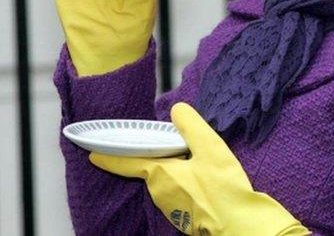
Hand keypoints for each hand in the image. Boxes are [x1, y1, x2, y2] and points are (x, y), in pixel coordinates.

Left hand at [90, 103, 309, 235]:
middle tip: (170, 143)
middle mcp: (160, 193)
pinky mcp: (185, 216)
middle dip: (156, 157)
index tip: (93, 154)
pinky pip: (177, 193)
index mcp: (161, 175)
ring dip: (173, 169)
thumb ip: (192, 126)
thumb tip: (177, 110)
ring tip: (194, 159)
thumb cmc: (223, 189)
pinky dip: (184, 182)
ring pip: (165, 181)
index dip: (110, 157)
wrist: (239, 225)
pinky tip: (203, 178)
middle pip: (151, 169)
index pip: (128, 163)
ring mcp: (172, 207)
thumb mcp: (211, 149)